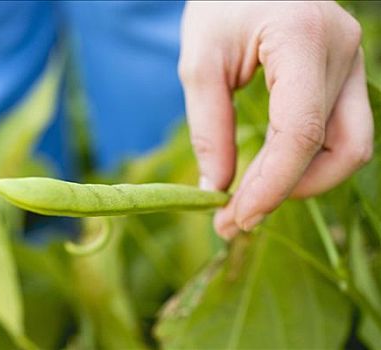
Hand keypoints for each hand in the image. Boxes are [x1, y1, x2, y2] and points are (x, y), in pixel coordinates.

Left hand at [179, 2, 373, 238]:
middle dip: (283, 192)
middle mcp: (343, 50)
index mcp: (303, 38)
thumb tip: (217, 188)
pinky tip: (265, 173)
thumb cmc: (219, 2)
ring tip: (246, 201)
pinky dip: (303, 160)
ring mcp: (351, 62)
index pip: (300, 131)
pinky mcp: (344, 74)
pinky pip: (336, 132)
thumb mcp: (200, 61)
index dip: (272, 185)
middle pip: (332, 149)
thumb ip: (209, 126)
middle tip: (231, 221)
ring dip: (299, 182)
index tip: (237, 218)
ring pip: (346, 147)